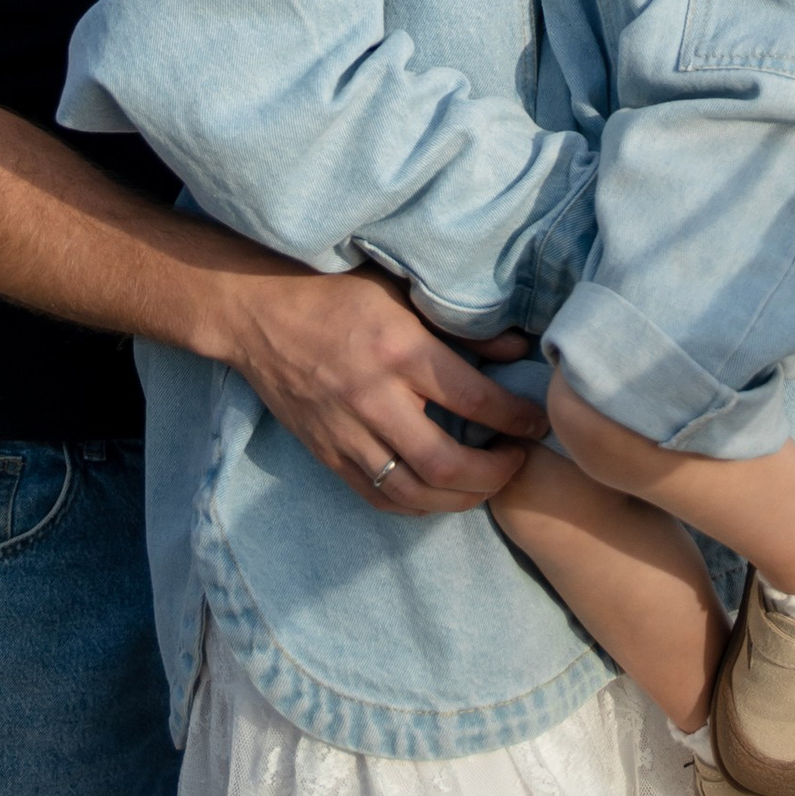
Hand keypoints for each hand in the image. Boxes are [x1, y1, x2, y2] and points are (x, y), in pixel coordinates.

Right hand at [215, 268, 547, 513]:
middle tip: (517, 460)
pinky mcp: (326, 453)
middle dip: (495, 474)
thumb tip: (519, 350)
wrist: (256, 311)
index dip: (517, 419)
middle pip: (446, 464)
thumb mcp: (400, 291)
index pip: (474, 399)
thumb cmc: (335, 292)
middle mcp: (373, 398)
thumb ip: (461, 325)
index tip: (538, 422)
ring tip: (485, 483)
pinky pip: (378, 497)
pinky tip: (440, 493)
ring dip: (460, 500)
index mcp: (399, 350)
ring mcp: (345, 432)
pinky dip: (417, 504)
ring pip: (413, 493)